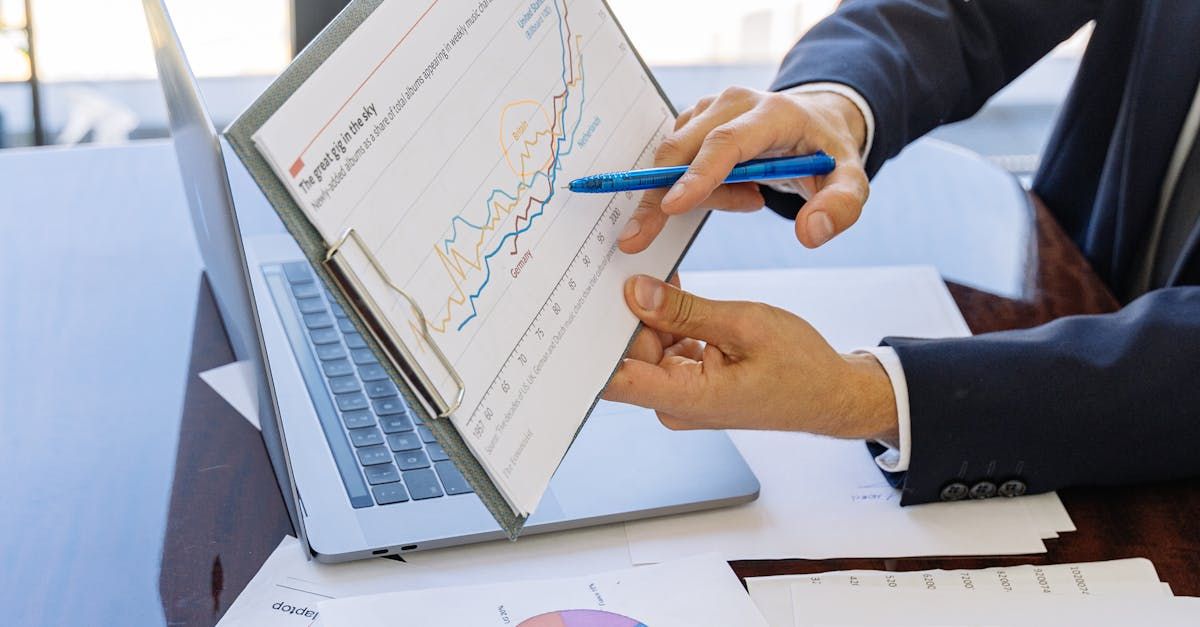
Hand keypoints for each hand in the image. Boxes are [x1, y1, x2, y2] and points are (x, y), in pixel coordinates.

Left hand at [603, 275, 897, 441]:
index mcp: (688, 399)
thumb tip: (636, 292)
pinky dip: (669, 321)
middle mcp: (675, 403)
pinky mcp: (689, 382)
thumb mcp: (744, 324)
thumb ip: (686, 310)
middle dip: (626, 312)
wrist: (830, 394)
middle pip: (628, 354)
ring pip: (646, 346)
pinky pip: (665, 347)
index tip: (578, 307)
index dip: (590, 345)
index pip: (615, 380)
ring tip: (656, 275)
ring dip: (650, 313)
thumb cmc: (800, 367)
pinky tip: (675, 293)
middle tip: (626, 266)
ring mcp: (681, 394)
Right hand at [617, 87, 868, 252]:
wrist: (815, 124)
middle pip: (683, 149)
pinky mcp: (695, 120)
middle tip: (637, 238)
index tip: (670, 207)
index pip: (726, 143)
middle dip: (657, 195)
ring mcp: (709, 109)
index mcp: (773, 113)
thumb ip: (840, 207)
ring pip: (677, 158)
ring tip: (750, 199)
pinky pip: (678, 161)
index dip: (697, 175)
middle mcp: (734, 103)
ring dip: (699, 194)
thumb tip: (810, 233)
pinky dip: (696, 187)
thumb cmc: (828, 155)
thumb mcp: (851, 182)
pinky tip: (737, 191)